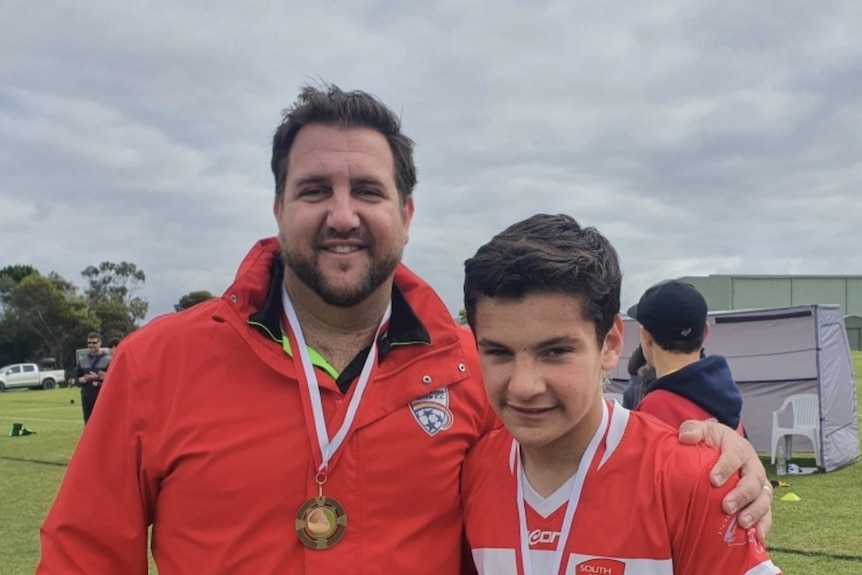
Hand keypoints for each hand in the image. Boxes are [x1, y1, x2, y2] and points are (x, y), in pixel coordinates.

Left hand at [678, 420, 771, 542]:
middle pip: (754, 480)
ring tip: (741, 523)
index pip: (734, 455)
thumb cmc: (711, 440)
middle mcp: (752, 465)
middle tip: (726, 506)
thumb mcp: (702, 430)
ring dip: (755, 512)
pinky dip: (764, 524)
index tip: (713, 480)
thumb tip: (685, 437)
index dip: (726, 467)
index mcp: (738, 447)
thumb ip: (693, 430)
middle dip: (741, 494)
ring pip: (764, 497)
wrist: (722, 447)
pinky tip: (757, 536)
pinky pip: (767, 512)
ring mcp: (759, 483)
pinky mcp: (760, 498)